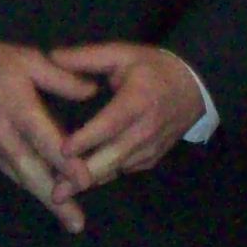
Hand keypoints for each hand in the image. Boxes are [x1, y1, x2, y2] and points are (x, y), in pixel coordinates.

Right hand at [0, 41, 98, 233]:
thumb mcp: (28, 60)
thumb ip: (61, 77)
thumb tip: (92, 91)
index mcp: (19, 110)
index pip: (46, 142)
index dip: (66, 164)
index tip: (85, 182)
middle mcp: (4, 137)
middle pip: (32, 174)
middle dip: (56, 201)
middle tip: (76, 224)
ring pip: (21, 179)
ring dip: (44, 198)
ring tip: (68, 217)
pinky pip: (10, 172)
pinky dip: (29, 182)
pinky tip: (46, 190)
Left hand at [49, 42, 204, 189]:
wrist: (193, 87)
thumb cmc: (153, 69)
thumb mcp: (122, 54)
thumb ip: (87, 57)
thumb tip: (52, 57)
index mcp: (138, 100)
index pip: (111, 124)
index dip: (87, 138)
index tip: (63, 150)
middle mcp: (146, 129)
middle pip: (112, 157)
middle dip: (83, 177)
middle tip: (55, 192)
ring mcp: (151, 148)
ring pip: (116, 169)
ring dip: (89, 181)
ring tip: (60, 193)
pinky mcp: (151, 159)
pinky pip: (123, 171)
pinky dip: (102, 176)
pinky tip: (79, 182)